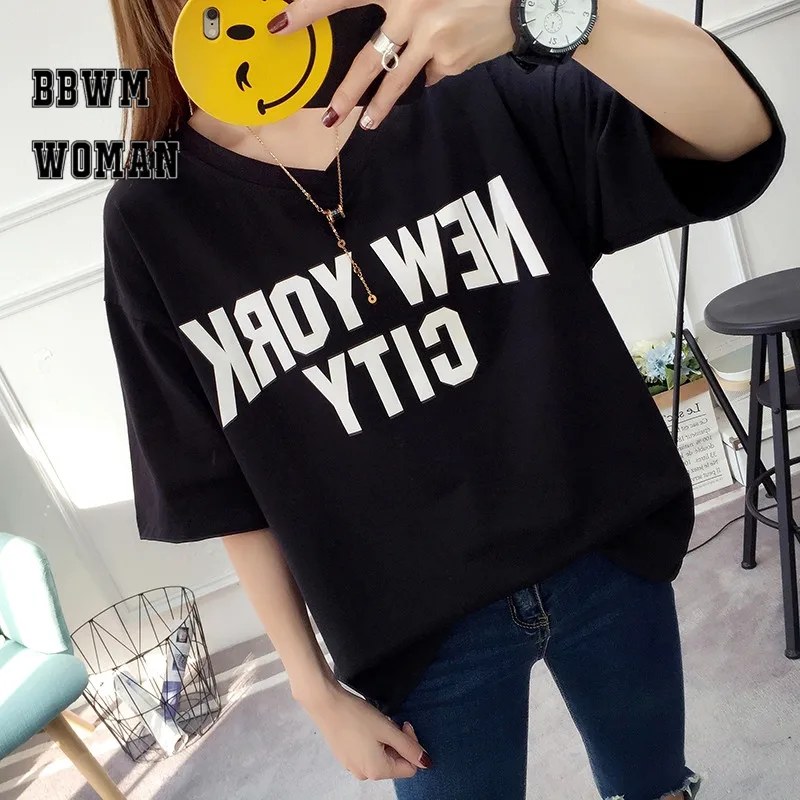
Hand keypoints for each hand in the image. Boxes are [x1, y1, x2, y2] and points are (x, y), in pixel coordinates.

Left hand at [268, 0, 516, 128]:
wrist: (523, 1)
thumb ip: (396, 3)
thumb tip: (376, 35)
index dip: (311, 8)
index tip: (281, 22)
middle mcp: (414, 10)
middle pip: (367, 60)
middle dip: (346, 93)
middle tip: (327, 118)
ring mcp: (433, 41)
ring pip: (396, 83)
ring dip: (378, 107)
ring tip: (365, 125)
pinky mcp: (452, 62)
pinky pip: (428, 75)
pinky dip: (428, 71)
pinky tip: (442, 57)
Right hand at [298, 681, 431, 780]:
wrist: (325, 703)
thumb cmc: (357, 715)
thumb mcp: (387, 729)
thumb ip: (408, 747)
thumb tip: (426, 763)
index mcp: (377, 770)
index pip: (409, 767)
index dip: (411, 745)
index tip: (403, 724)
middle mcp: (364, 774)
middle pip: (395, 763)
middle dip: (397, 742)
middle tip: (391, 721)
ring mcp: (352, 766)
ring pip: (381, 757)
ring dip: (385, 740)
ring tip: (377, 722)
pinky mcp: (344, 756)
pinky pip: (367, 753)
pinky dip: (372, 741)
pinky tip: (365, 725)